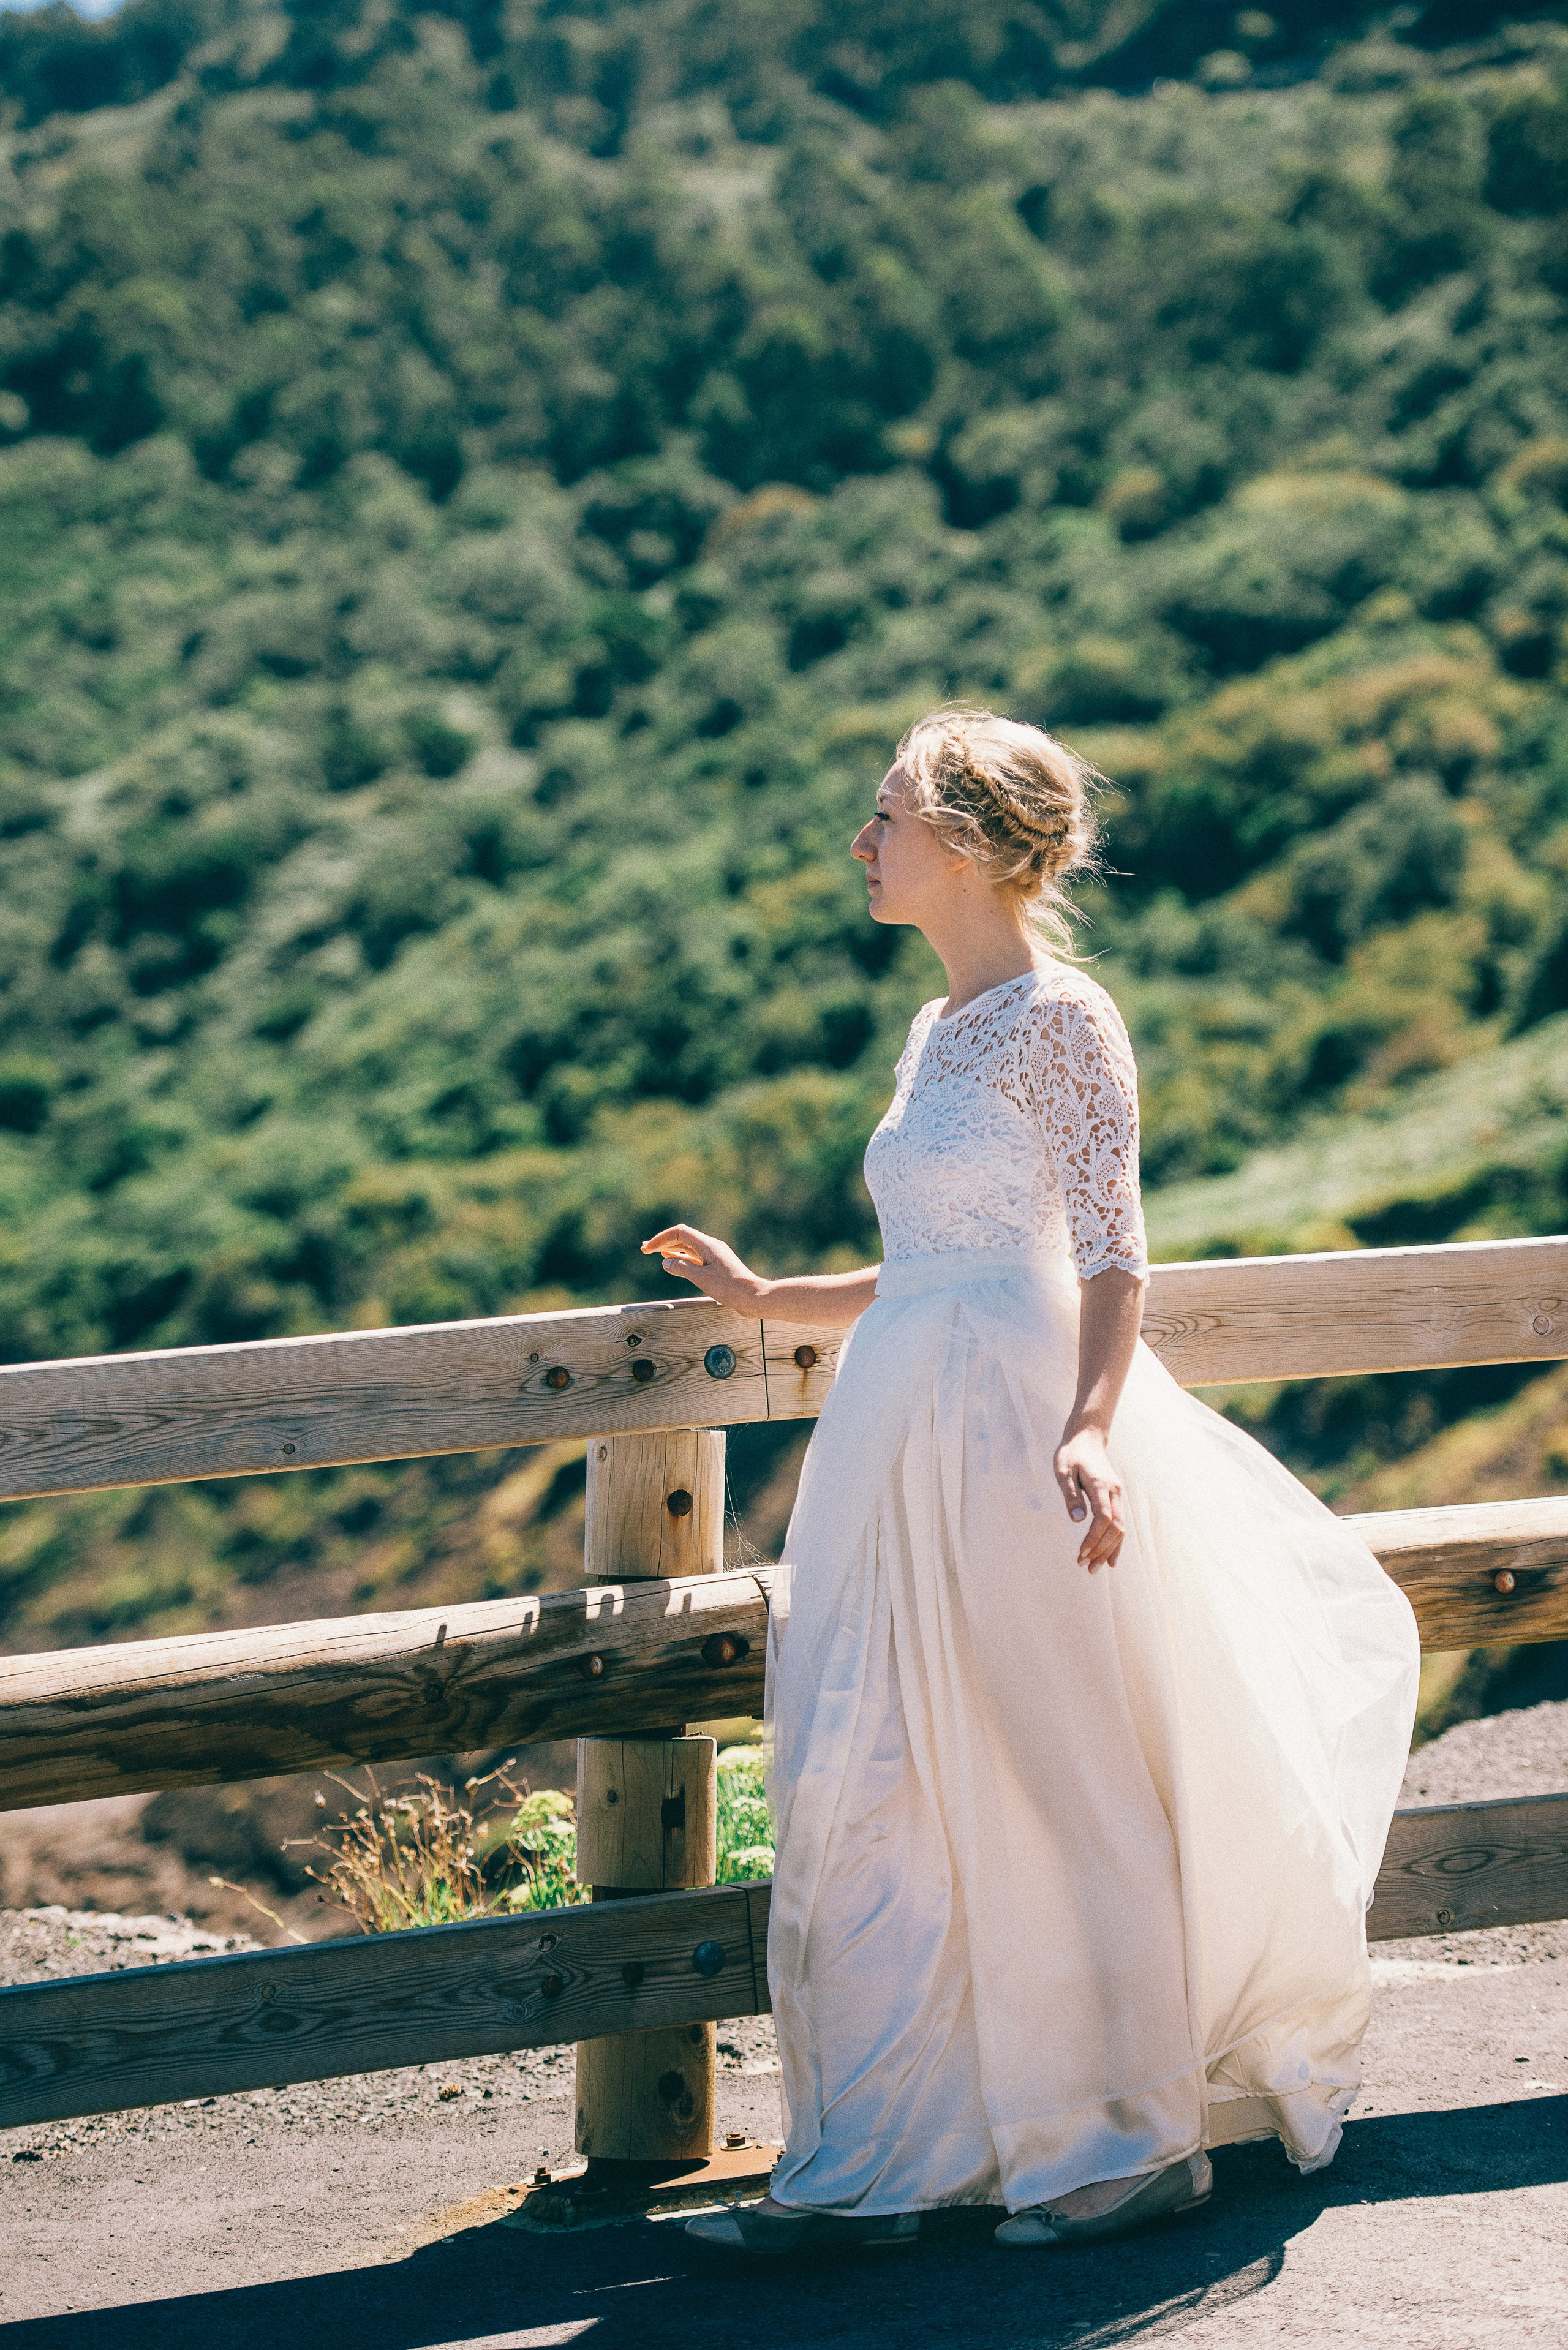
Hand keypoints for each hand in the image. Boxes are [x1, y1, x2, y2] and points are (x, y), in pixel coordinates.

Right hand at [640, 1224, 765, 1313]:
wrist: (753, 1297)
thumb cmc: (730, 1288)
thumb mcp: (702, 1278)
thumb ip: (682, 1268)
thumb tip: (666, 1261)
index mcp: (708, 1245)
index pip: (680, 1233)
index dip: (662, 1239)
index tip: (648, 1249)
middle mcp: (711, 1247)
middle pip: (683, 1239)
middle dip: (663, 1242)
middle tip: (644, 1249)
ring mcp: (714, 1256)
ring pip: (688, 1248)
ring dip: (671, 1249)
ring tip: (654, 1252)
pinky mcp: (716, 1267)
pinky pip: (695, 1258)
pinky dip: (681, 1258)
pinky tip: (673, 1261)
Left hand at [1053, 1424, 1125, 1572]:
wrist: (1087, 1439)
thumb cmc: (1071, 1454)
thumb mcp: (1063, 1470)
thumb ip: (1071, 1495)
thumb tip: (1077, 1520)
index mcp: (1101, 1485)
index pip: (1103, 1518)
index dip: (1093, 1538)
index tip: (1080, 1552)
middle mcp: (1115, 1492)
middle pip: (1115, 1528)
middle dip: (1101, 1550)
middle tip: (1084, 1566)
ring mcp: (1118, 1496)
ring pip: (1120, 1529)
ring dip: (1108, 1550)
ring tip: (1094, 1568)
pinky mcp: (1117, 1499)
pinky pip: (1121, 1525)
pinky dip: (1116, 1544)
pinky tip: (1110, 1560)